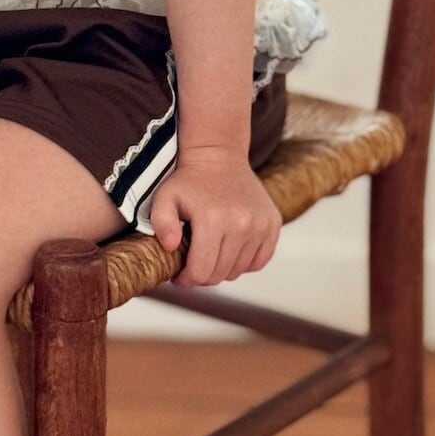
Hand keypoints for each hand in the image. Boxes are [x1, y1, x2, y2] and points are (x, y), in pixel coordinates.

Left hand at [148, 147, 281, 288]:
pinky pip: (259, 261)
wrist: (219, 156)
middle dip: (203, 275)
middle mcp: (242, 224)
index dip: (187, 279)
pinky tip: (230, 248)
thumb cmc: (189, 180)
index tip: (180, 275)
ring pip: (239, 270)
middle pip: (221, 275)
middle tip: (193, 263)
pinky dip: (244, 262)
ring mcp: (261, 225)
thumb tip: (171, 246)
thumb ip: (160, 223)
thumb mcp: (164, 198)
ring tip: (211, 251)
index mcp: (213, 220)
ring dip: (223, 268)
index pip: (202, 272)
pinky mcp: (273, 224)